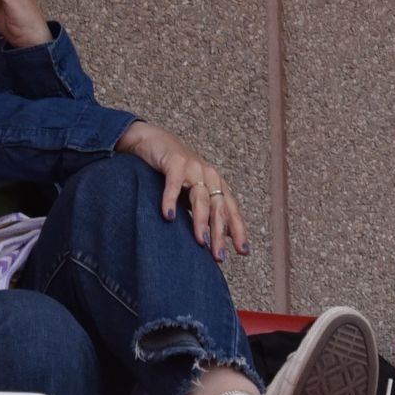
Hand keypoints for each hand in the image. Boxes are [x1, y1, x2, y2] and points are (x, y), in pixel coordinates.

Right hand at [116, 121, 249, 262]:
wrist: (152, 139)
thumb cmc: (172, 169)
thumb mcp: (191, 190)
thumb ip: (204, 208)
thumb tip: (218, 235)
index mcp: (217, 184)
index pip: (231, 210)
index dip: (238, 231)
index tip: (242, 252)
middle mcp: (209, 175)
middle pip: (218, 208)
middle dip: (220, 234)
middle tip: (218, 255)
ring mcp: (193, 168)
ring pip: (201, 198)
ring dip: (201, 221)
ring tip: (200, 240)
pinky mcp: (174, 162)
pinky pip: (174, 185)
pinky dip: (171, 201)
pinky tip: (168, 216)